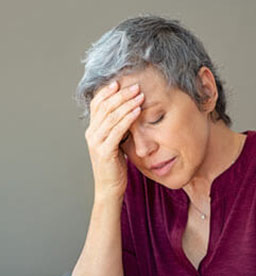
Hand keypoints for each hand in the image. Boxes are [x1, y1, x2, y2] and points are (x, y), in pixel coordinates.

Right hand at [85, 80, 144, 199]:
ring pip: (111, 117)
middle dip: (121, 95)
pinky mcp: (104, 151)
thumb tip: (128, 113)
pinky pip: (117, 131)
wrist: (109, 188)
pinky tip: (137, 111)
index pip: (97, 105)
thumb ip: (117, 129)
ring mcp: (96, 142)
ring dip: (126, 104)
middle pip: (105, 107)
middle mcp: (91, 133)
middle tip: (136, 86)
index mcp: (92, 130)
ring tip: (139, 95)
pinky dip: (127, 119)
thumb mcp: (115, 143)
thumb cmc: (115, 166)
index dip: (107, 92)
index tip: (120, 82)